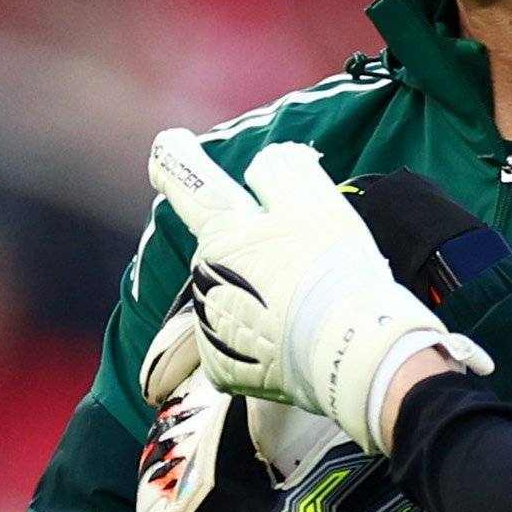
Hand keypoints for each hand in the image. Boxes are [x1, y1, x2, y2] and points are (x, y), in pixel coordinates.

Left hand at [144, 131, 489, 448]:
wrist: (347, 348)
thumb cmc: (330, 268)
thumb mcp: (314, 198)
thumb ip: (281, 168)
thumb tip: (263, 166)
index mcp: (222, 230)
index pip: (191, 185)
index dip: (177, 160)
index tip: (164, 144)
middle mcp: (204, 276)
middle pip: (225, 252)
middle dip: (254, 253)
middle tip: (305, 266)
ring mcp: (209, 325)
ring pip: (233, 298)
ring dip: (259, 298)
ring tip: (307, 310)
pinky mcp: (221, 366)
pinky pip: (238, 344)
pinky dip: (261, 341)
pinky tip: (291, 343)